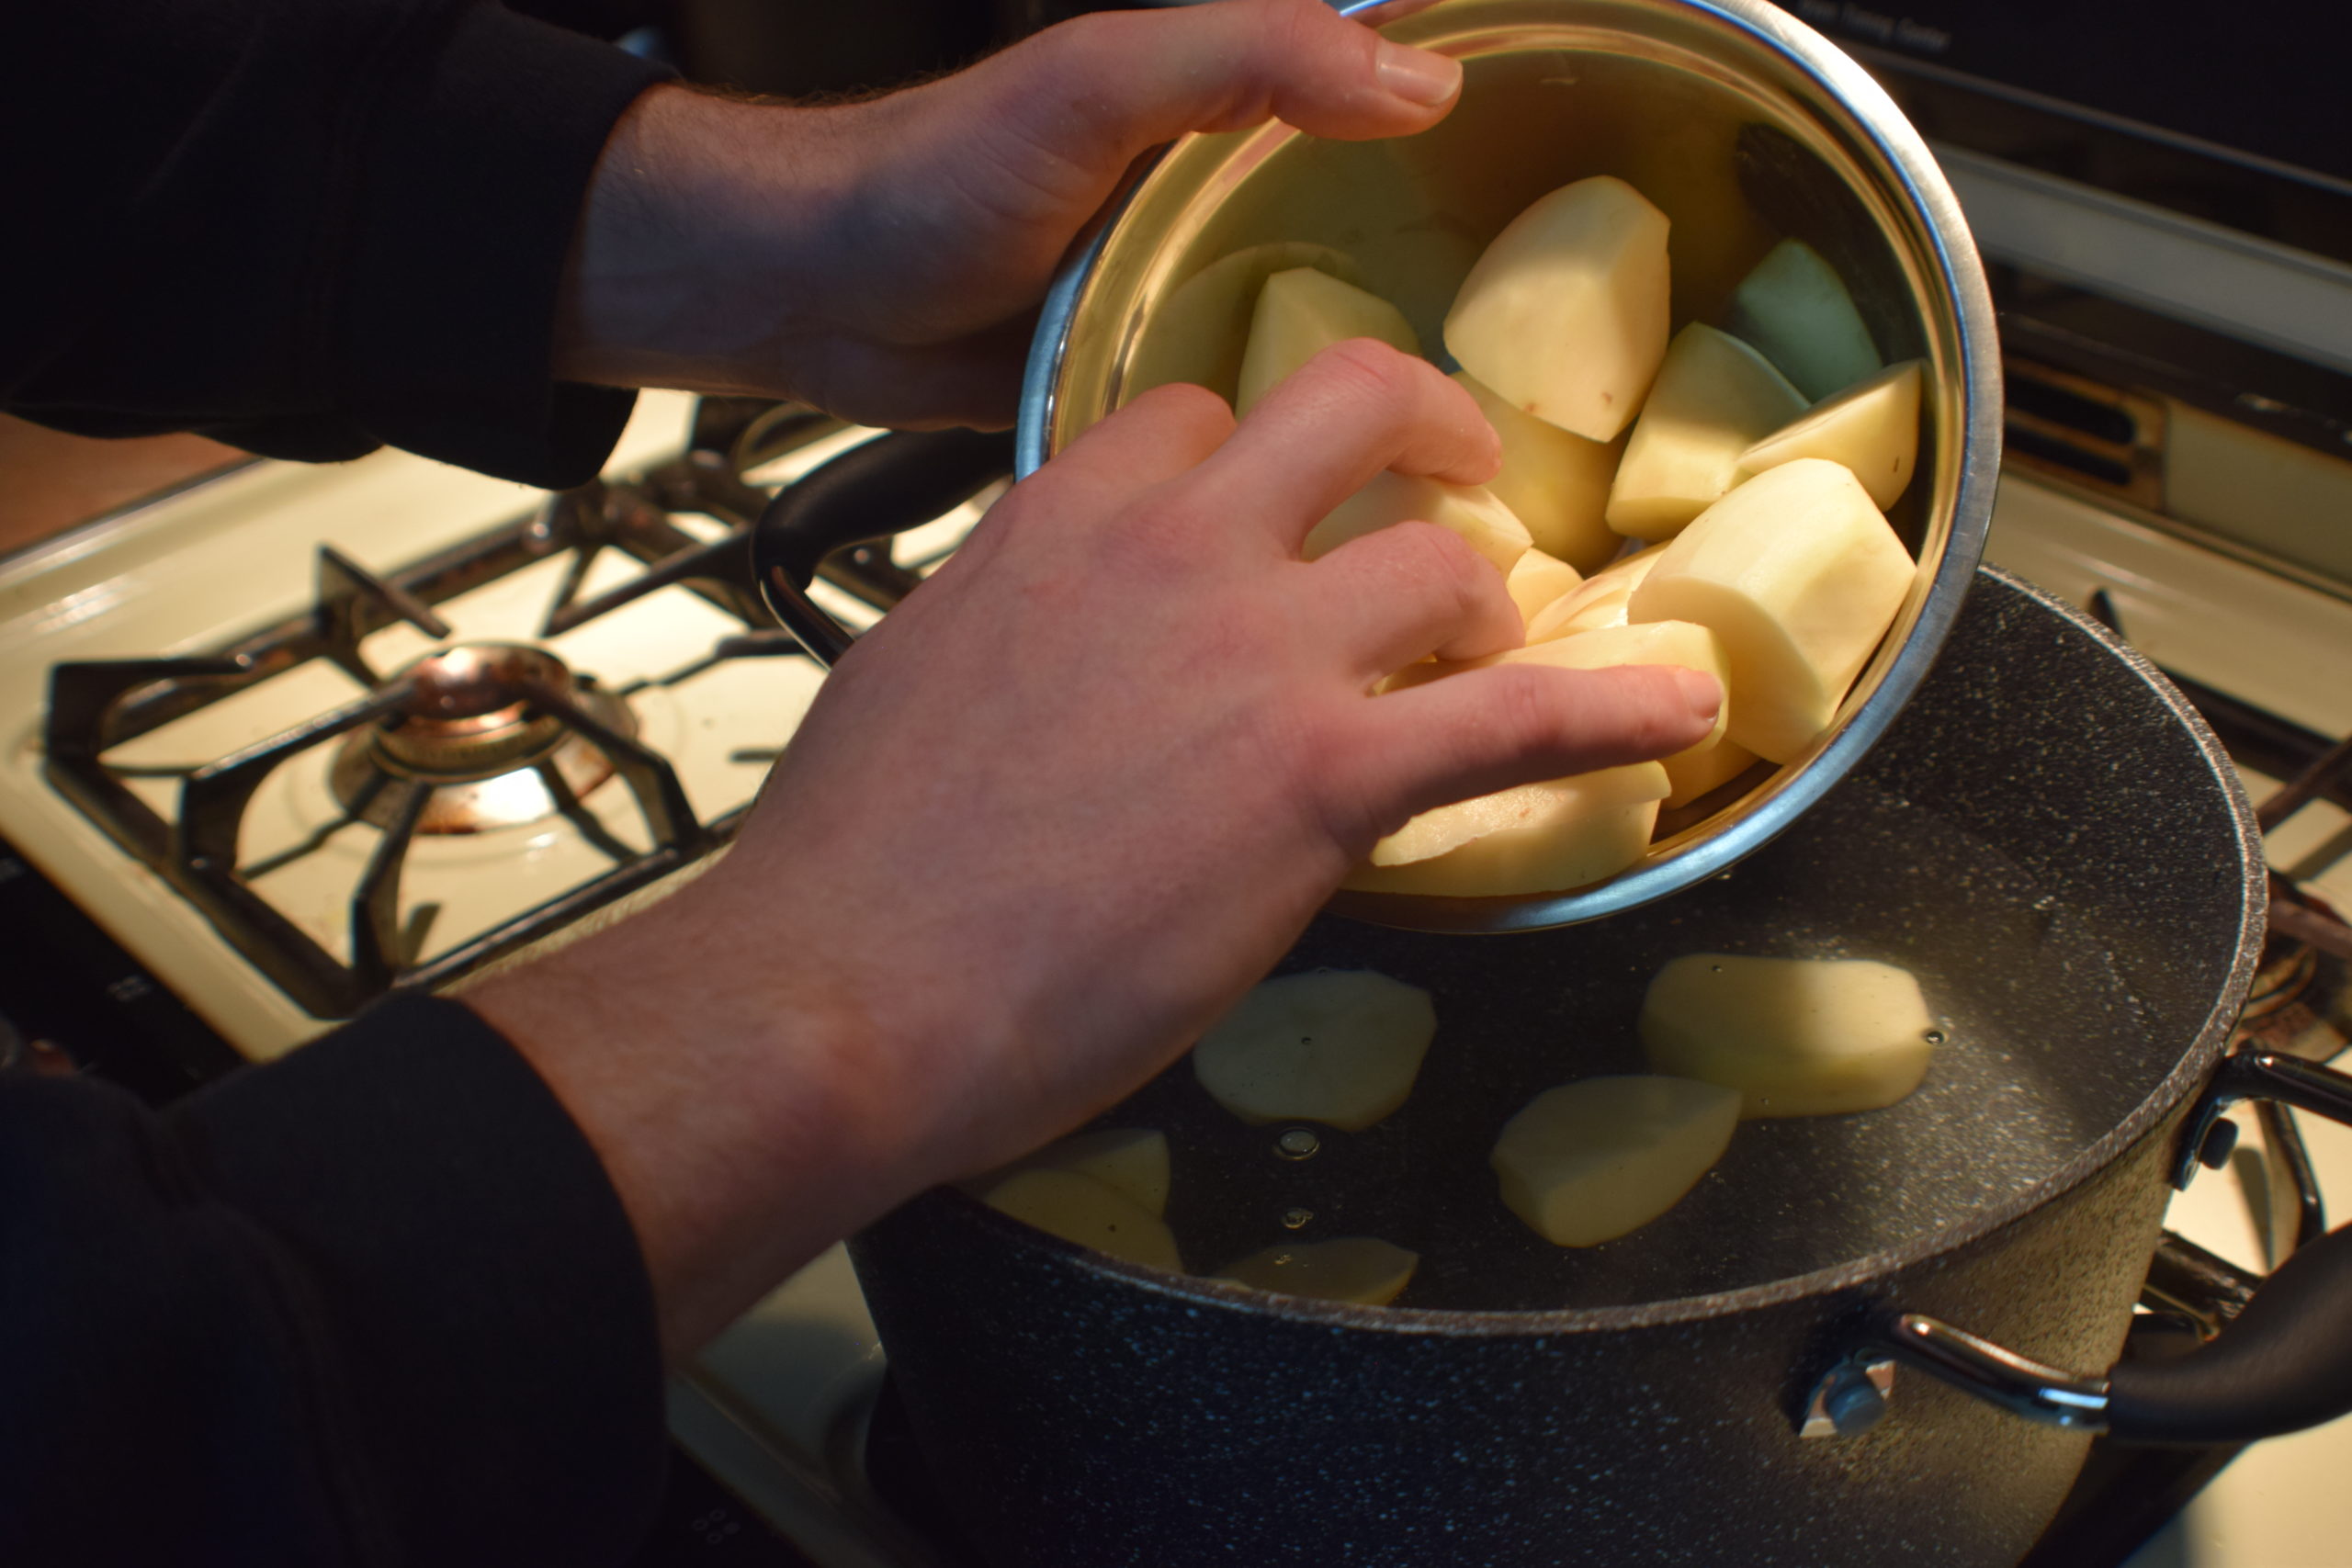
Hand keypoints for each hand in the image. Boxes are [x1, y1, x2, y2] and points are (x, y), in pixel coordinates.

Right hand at [469, 345, 1719, 1358]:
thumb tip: (1050, 629)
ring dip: (1484, 598)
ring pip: (1437, 559)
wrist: (845, 991)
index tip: (1273, 497)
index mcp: (1058, 522)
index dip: (1253, 452)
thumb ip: (1010, 617)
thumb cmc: (851, 870)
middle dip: (1419, 423)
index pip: (1192, 415)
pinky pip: (1509, 715)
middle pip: (1342, 405)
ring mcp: (1256, 656)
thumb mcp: (914, 678)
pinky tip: (1680, 705)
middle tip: (1455, 468)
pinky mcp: (1319, 780)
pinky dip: (1611, 704)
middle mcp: (1170, 552)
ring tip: (1498, 645)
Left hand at [553, 0, 1466, 426]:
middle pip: (1366, 244)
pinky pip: (1238, 425)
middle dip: (1441, 307)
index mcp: (1223, 119)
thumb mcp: (1097, 84)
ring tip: (1460, 470)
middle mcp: (1213, 213)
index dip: (1464, 149)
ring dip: (1373, 405)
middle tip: (1526, 393)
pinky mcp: (1139, 396)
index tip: (1561, 206)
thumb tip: (1421, 78)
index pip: (1377, 105)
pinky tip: (1340, 511)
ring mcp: (1179, 308)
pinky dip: (1287, 460)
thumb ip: (1246, 57)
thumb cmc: (933, 175)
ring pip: (1309, 348)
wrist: (813, 295)